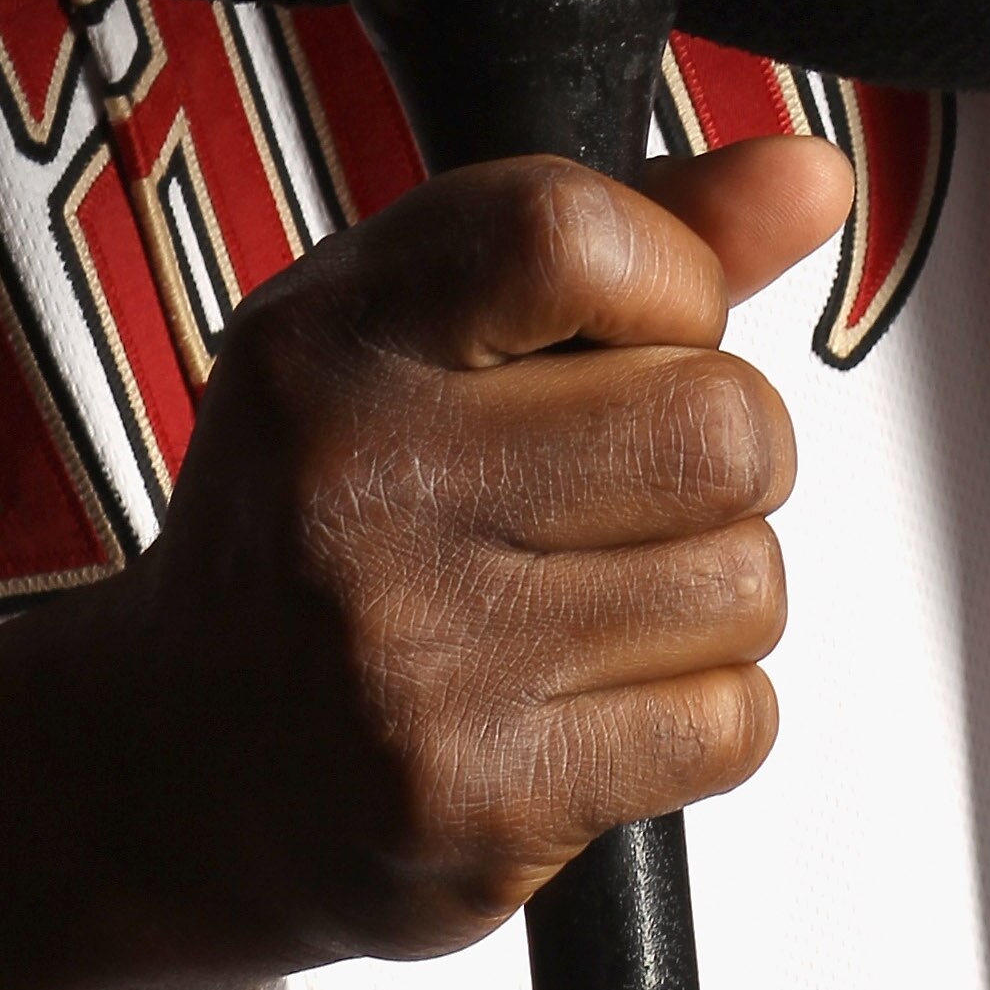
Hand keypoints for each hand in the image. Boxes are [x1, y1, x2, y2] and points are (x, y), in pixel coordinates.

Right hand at [94, 134, 850, 970]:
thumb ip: (625, 235)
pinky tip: (595, 692)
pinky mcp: (480, 810)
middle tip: (644, 476)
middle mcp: (361, 489)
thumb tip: (815, 178)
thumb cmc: (323, 510)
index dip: (674, 275)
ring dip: (715, 585)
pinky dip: (704, 706)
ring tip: (602, 589)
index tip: (652, 323)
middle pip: (717, 424)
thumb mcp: (410, 325)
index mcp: (331, 338)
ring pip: (747, 580)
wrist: (175, 769)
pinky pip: (732, 720)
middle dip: (727, 444)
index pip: (574, 234)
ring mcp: (417, 662)